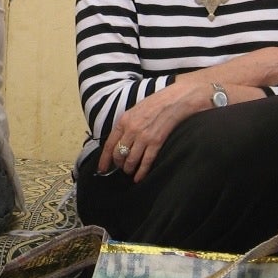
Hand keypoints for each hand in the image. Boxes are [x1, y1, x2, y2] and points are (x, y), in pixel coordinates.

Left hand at [99, 81, 213, 181]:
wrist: (175, 99)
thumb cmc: (156, 103)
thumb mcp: (135, 110)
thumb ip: (126, 125)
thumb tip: (120, 140)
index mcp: (124, 121)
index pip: (109, 144)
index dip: (104, 159)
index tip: (101, 168)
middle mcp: (131, 130)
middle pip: (119, 154)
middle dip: (118, 164)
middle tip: (121, 168)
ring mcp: (144, 137)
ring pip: (131, 160)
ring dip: (129, 169)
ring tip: (130, 172)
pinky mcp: (156, 142)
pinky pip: (146, 161)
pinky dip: (141, 172)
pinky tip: (139, 178)